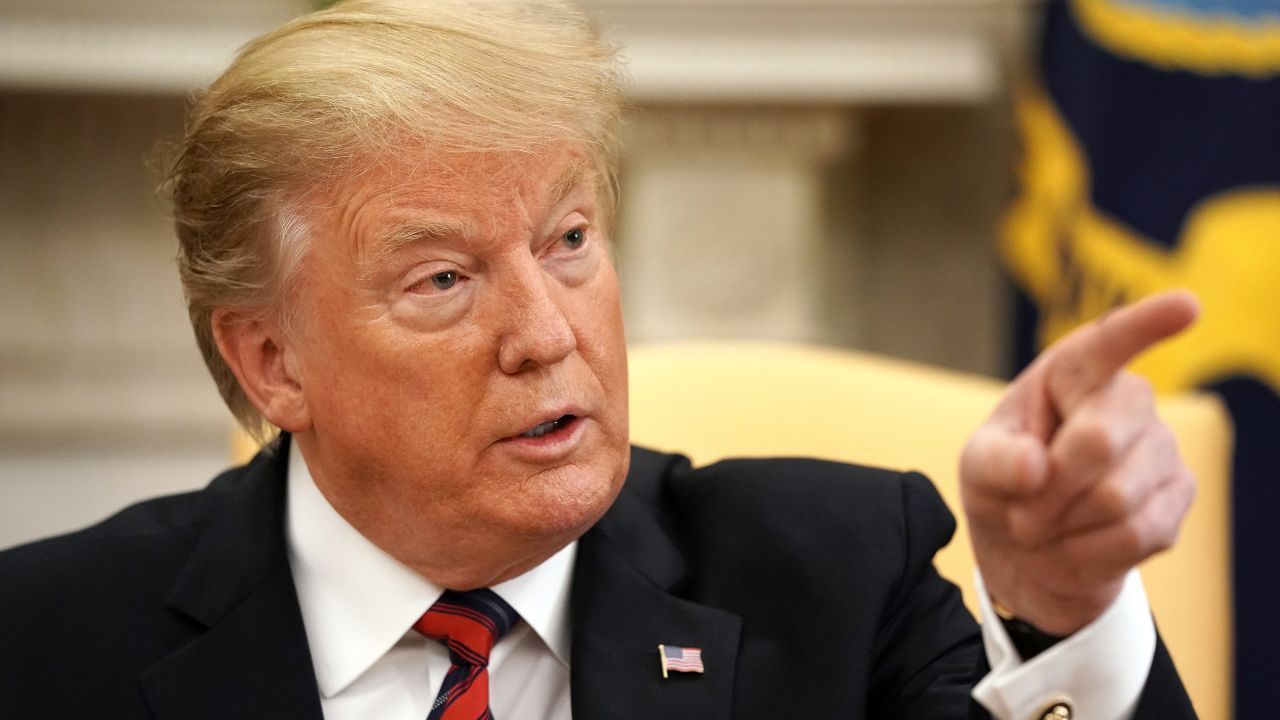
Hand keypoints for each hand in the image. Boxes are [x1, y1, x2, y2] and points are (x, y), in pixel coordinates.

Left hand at [960, 291, 1199, 635]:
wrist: (1030, 550)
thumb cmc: (1004, 486)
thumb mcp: (977, 468)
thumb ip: (995, 461)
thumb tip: (1035, 466)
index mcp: (1072, 373)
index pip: (1108, 343)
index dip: (1145, 324)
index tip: (1185, 306)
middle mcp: (1128, 399)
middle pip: (1098, 440)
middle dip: (1048, 488)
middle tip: (1019, 514)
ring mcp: (1162, 447)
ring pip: (1115, 496)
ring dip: (1062, 524)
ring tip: (1044, 526)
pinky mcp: (1179, 496)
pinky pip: (1135, 534)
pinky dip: (1087, 552)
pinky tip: (1073, 545)